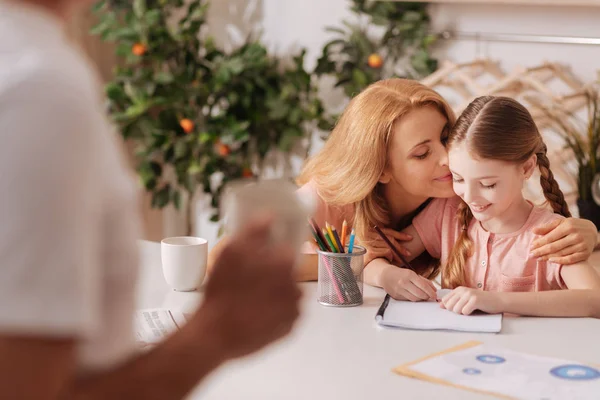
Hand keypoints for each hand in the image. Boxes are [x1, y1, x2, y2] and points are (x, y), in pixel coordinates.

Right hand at [197, 214, 301, 360]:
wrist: (214, 334)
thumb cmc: (221, 293)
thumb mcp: (231, 251)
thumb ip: (254, 230)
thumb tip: (270, 216)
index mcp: (285, 265)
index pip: (286, 250)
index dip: (271, 253)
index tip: (259, 258)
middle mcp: (296, 287)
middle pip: (287, 273)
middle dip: (271, 274)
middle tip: (249, 280)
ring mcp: (293, 311)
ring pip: (286, 293)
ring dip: (273, 293)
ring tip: (249, 298)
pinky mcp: (288, 330)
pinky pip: (284, 314)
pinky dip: (274, 312)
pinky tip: (255, 312)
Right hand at [364, 227, 411, 264]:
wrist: (350, 261)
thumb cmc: (361, 253)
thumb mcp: (370, 242)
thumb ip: (380, 239)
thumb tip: (397, 241)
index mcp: (370, 231)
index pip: (388, 231)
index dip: (400, 234)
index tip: (409, 238)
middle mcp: (369, 235)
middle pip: (390, 239)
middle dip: (400, 247)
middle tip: (407, 253)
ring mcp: (369, 243)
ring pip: (389, 246)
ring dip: (395, 254)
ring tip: (397, 260)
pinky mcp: (370, 252)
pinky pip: (386, 252)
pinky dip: (390, 256)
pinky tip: (390, 260)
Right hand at [381, 266, 436, 300]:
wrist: (385, 275)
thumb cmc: (401, 274)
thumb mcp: (412, 273)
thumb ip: (424, 281)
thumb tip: (434, 289)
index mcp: (409, 275)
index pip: (423, 286)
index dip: (430, 292)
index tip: (435, 295)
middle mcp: (403, 283)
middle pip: (419, 294)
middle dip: (427, 296)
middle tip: (430, 296)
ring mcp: (399, 290)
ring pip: (414, 299)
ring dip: (421, 299)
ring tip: (423, 296)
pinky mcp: (396, 296)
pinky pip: (408, 300)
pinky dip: (413, 299)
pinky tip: (415, 296)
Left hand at [439, 287, 502, 314]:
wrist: (497, 300)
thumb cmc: (481, 302)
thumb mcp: (465, 299)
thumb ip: (453, 301)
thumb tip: (440, 306)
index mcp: (458, 290)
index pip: (444, 301)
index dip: (449, 307)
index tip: (459, 308)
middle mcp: (462, 290)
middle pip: (449, 306)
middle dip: (456, 311)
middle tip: (466, 309)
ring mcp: (468, 294)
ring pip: (456, 310)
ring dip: (463, 313)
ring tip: (471, 309)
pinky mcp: (475, 300)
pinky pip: (465, 312)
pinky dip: (469, 314)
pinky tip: (475, 309)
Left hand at [530, 218, 597, 263]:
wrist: (592, 230)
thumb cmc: (573, 226)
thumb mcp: (561, 223)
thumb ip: (547, 227)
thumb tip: (533, 230)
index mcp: (568, 226)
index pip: (550, 237)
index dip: (539, 243)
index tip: (531, 246)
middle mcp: (576, 236)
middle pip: (554, 246)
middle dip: (541, 251)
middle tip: (531, 255)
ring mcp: (581, 245)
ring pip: (561, 253)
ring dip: (547, 257)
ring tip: (538, 258)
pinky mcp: (585, 253)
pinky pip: (570, 259)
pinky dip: (560, 261)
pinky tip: (550, 261)